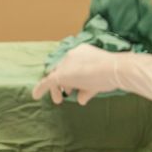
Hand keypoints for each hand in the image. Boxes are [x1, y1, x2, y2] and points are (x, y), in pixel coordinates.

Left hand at [32, 44, 151, 106]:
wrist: (115, 70)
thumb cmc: (111, 74)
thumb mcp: (98, 81)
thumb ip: (87, 89)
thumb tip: (80, 99)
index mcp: (82, 51)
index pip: (71, 64)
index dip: (70, 77)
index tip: (72, 87)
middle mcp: (72, 54)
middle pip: (61, 69)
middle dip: (63, 83)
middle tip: (65, 94)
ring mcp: (66, 63)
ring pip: (55, 76)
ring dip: (57, 89)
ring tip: (59, 99)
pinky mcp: (62, 74)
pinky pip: (47, 82)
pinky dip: (40, 89)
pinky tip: (36, 96)